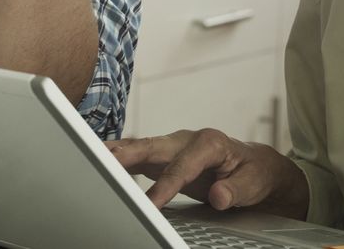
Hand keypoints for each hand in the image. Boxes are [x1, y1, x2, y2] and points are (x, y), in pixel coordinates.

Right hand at [106, 129, 308, 218]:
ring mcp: (173, 145)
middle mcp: (187, 139)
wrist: (255, 167)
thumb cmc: (254, 173)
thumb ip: (236, 190)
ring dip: (115, 152)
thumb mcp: (254, 184)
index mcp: (210, 142)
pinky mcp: (163, 155)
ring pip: (140, 147)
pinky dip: (118, 158)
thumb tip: (220, 196)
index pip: (182, 166)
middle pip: (152, 146)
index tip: (152, 204)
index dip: (166, 185)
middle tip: (103, 161)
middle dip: (127, 154)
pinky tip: (99, 160)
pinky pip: (137, 155)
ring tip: (88, 156)